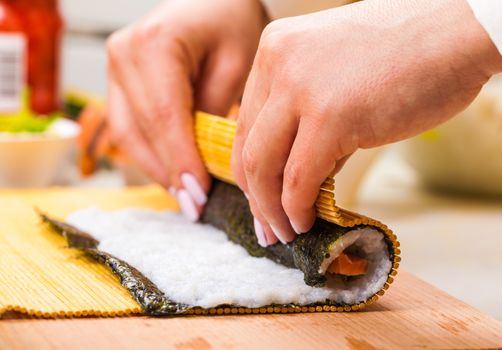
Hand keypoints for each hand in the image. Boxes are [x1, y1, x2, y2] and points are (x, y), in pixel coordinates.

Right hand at [107, 0, 266, 220]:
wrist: (212, 1)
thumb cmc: (232, 24)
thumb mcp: (238, 62)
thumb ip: (215, 111)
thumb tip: (205, 164)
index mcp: (155, 44)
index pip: (165, 115)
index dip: (181, 160)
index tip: (199, 194)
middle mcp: (124, 54)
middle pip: (141, 130)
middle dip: (169, 173)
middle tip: (195, 206)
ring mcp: (115, 69)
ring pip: (128, 135)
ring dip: (156, 170)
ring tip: (186, 199)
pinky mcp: (119, 83)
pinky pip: (128, 129)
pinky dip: (150, 156)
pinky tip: (173, 176)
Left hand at [232, 0, 501, 244]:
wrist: (458, 32)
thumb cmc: (405, 52)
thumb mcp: (334, 73)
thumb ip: (308, 114)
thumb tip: (301, 173)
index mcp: (275, 47)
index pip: (246, 123)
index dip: (249, 170)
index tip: (259, 199)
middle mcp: (278, 63)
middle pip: (248, 148)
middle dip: (255, 198)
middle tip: (268, 229)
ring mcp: (301, 88)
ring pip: (264, 167)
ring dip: (272, 209)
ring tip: (286, 232)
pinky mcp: (331, 117)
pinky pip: (300, 178)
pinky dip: (297, 208)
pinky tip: (306, 221)